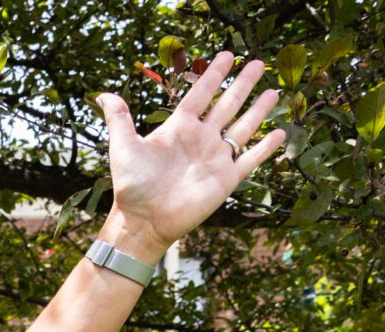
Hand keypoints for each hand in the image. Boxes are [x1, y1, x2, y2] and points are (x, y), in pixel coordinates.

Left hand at [96, 53, 286, 255]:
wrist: (143, 221)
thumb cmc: (131, 185)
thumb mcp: (123, 147)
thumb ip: (120, 119)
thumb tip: (104, 94)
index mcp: (179, 128)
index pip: (200, 95)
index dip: (213, 75)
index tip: (227, 56)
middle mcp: (200, 139)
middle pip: (227, 105)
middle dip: (243, 84)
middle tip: (258, 63)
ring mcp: (215, 159)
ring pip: (242, 128)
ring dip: (258, 110)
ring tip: (274, 91)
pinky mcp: (226, 180)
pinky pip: (250, 160)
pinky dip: (265, 148)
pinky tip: (280, 133)